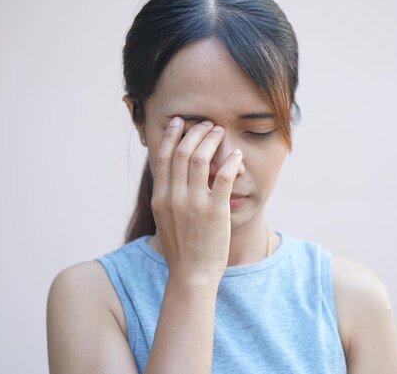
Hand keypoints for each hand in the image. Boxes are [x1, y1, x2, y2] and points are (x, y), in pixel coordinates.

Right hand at [150, 116, 242, 283]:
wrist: (191, 275)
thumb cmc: (182, 248)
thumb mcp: (165, 219)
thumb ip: (168, 195)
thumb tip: (175, 173)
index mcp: (160, 198)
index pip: (163, 157)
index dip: (171, 135)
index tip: (179, 122)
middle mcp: (174, 198)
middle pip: (181, 152)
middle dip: (195, 132)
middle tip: (207, 124)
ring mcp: (194, 204)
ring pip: (199, 159)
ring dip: (210, 140)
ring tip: (220, 132)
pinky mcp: (215, 212)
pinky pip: (222, 177)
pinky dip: (230, 162)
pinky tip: (236, 155)